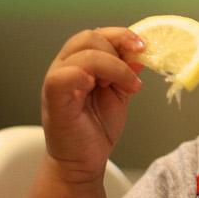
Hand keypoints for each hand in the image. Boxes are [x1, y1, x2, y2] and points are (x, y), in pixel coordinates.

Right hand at [41, 27, 144, 183]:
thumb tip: (140, 54)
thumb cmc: (96, 128)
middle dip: (119, 48)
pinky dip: (87, 75)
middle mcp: (65, 67)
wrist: (82, 162)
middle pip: (89, 37)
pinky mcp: (54, 99)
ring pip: (83, 53)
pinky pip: (65, 76)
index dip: (122, 35)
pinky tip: (104, 88)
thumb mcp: (119, 94)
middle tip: (136, 71)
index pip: (97, 35)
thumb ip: (127, 72)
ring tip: (129, 86)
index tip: (145, 46)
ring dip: (114, 66)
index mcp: (80, 63)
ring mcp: (57, 81)